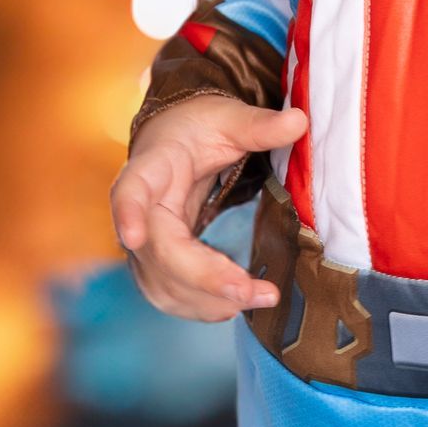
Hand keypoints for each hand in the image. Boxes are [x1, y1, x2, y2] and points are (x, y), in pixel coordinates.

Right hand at [111, 95, 307, 320]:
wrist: (177, 145)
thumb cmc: (198, 130)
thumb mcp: (228, 119)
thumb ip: (260, 126)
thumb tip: (300, 121)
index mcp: (152, 168)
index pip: (130, 191)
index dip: (128, 214)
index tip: (133, 237)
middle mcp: (141, 212)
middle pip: (159, 253)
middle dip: (206, 277)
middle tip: (255, 291)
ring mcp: (144, 244)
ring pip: (163, 283)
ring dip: (210, 299)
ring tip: (262, 297)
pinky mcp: (157, 266)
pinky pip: (171, 296)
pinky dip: (203, 306)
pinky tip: (236, 305)